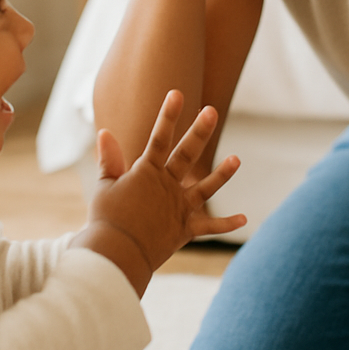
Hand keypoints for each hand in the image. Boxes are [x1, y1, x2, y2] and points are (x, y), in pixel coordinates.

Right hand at [72, 90, 244, 295]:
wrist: (115, 256)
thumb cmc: (106, 220)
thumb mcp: (104, 187)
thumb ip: (109, 160)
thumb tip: (105, 132)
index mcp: (146, 173)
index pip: (159, 138)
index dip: (168, 115)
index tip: (177, 94)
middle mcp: (166, 186)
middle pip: (186, 154)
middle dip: (199, 131)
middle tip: (211, 111)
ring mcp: (178, 207)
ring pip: (205, 188)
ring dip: (222, 174)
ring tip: (238, 160)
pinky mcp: (184, 229)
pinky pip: (208, 227)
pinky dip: (225, 224)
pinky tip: (244, 218)